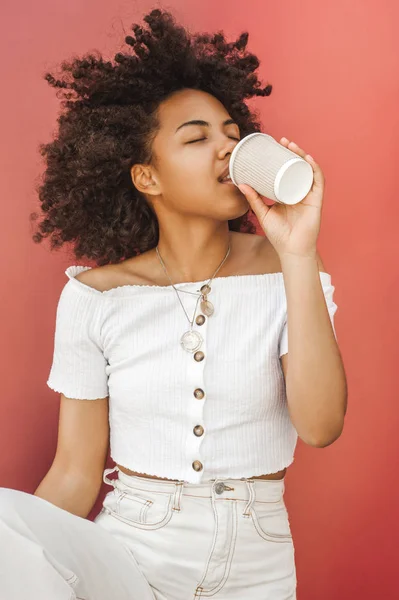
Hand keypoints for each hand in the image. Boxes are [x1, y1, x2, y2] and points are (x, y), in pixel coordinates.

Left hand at [237, 137, 324, 258]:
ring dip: (303, 155)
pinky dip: (314, 169)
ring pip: (309, 170)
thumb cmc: (279, 234)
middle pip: (299, 167)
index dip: (284, 157)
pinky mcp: (316, 201)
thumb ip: (253, 199)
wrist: (291, 250)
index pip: (288, 171)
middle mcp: (301, 191)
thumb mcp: (263, 213)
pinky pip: (318, 181)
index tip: (275, 146)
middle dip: (293, 152)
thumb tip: (241, 184)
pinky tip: (308, 160)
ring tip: (292, 146)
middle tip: (283, 141)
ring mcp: (309, 195)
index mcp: (289, 193)